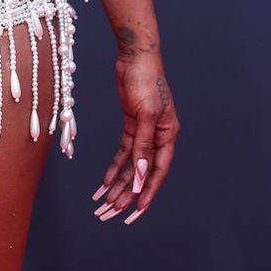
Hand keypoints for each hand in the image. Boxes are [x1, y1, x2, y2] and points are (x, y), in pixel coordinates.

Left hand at [93, 55, 178, 223]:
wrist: (135, 55)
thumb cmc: (145, 79)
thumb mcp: (144, 113)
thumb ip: (143, 145)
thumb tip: (143, 175)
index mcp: (167, 135)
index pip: (158, 172)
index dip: (147, 193)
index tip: (135, 212)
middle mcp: (158, 137)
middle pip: (143, 174)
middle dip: (127, 195)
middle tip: (110, 215)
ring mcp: (144, 132)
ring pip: (131, 167)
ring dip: (118, 186)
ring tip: (103, 206)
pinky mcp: (131, 125)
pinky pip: (123, 154)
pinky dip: (113, 169)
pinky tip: (104, 184)